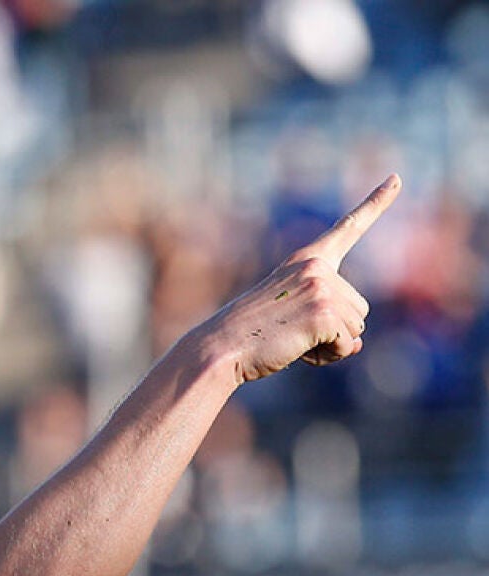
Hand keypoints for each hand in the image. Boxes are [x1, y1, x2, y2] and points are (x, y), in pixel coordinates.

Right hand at [185, 174, 399, 383]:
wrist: (220, 348)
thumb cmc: (250, 335)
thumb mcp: (291, 316)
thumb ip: (328, 322)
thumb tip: (358, 344)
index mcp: (305, 260)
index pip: (348, 228)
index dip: (376, 202)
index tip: (396, 177)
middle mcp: (316, 267)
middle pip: (360, 307)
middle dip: (337, 329)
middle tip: (295, 333)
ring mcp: (320, 287)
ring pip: (357, 327)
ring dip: (333, 345)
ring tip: (294, 342)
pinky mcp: (323, 312)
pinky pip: (348, 344)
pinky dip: (331, 356)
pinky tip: (301, 353)